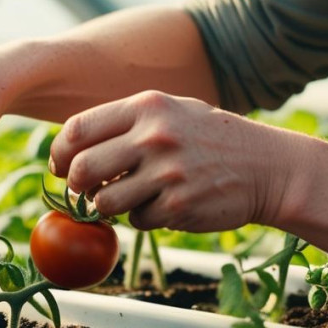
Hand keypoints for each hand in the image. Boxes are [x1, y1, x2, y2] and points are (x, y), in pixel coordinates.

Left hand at [48, 91, 300, 231]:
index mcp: (147, 106)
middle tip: (86, 188)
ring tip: (130, 196)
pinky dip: (143, 217)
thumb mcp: (171, 111)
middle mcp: (154, 137)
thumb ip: (125, 123)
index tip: (60, 165)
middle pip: (82, 169)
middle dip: (77, 184)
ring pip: (104, 202)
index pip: (78, 129)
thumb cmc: (210, 138)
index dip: (60, 152)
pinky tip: (164, 204)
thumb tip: (70, 150)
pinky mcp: (178, 207)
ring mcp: (167, 174)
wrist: (267, 168)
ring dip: (108, 205)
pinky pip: (136, 220)